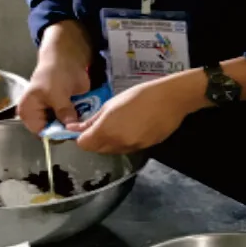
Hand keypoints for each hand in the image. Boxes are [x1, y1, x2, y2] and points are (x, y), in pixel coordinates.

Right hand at [17, 53, 90, 133]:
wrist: (67, 58)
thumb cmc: (55, 72)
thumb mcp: (57, 93)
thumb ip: (63, 111)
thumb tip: (71, 127)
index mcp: (28, 112)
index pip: (41, 133)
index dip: (56, 135)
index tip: (70, 132)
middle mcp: (39, 116)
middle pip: (53, 132)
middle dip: (67, 130)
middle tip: (81, 127)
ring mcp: (53, 114)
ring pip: (64, 127)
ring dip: (75, 124)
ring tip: (85, 120)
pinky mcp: (65, 111)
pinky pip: (73, 120)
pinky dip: (80, 118)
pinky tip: (87, 115)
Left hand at [70, 71, 206, 153]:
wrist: (171, 99)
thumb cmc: (140, 95)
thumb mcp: (112, 103)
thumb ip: (93, 120)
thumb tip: (74, 128)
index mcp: (107, 130)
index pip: (84, 144)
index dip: (82, 136)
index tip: (85, 128)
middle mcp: (118, 144)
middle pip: (97, 149)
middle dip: (95, 139)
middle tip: (102, 124)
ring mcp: (132, 148)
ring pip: (112, 150)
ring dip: (110, 141)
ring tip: (120, 124)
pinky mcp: (144, 149)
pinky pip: (127, 148)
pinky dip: (125, 141)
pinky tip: (134, 127)